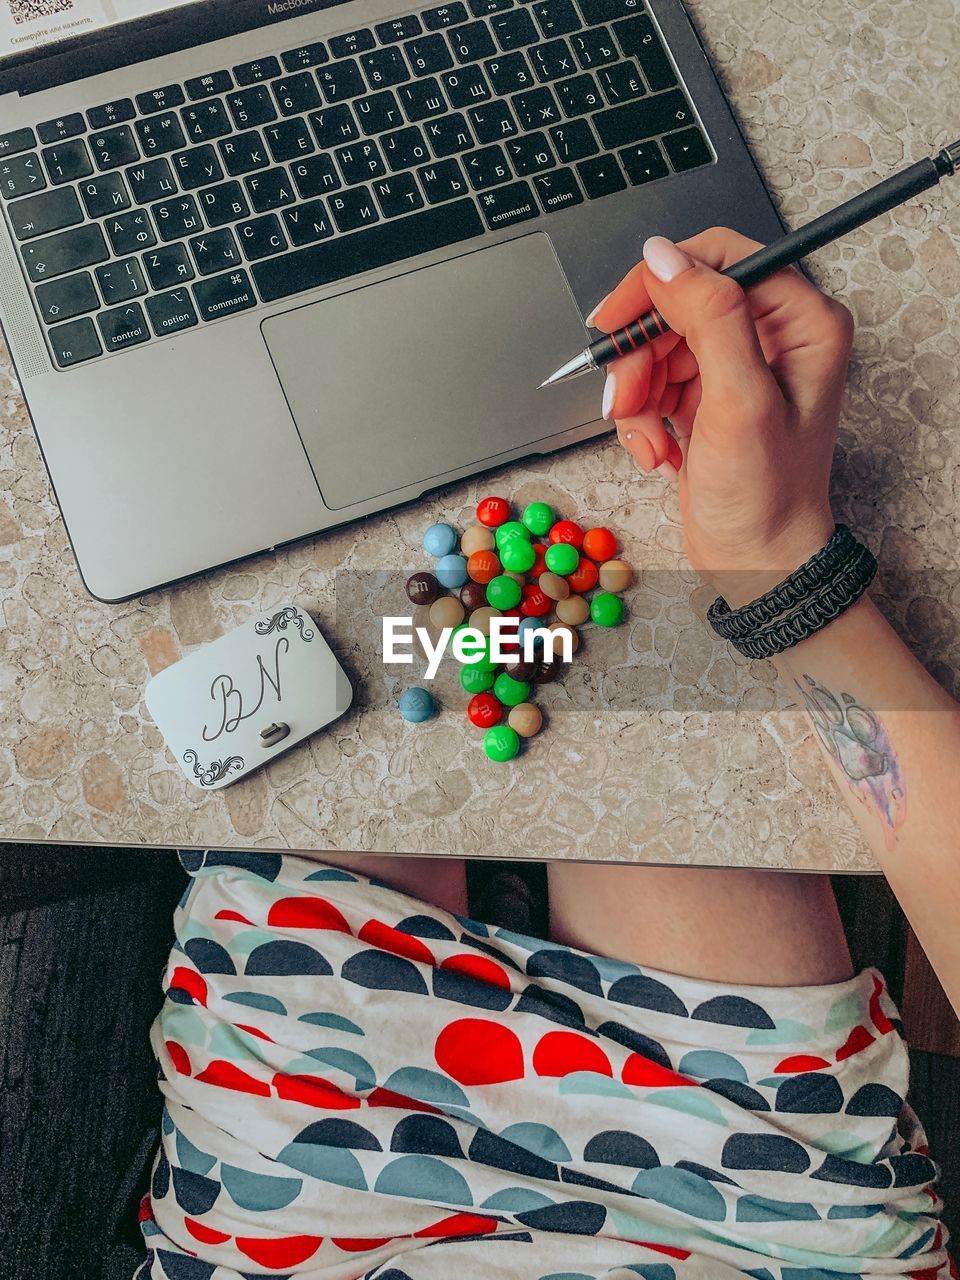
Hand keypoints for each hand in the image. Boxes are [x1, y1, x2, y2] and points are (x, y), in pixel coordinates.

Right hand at [590, 228, 853, 605]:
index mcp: (801, 321)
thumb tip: (666, 258)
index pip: (719, 259)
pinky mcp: (707, 395)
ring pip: (656, 343)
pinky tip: (655, 449)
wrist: (756, 561)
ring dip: (636, 392)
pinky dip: (641, 415)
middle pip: (677, 303)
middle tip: (626, 396)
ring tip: (646, 437)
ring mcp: (736, 366)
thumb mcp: (739, 402)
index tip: (621, 317)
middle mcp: (772, 335)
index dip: (661, 283)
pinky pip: (653, 379)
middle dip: (641, 353)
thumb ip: (710, 318)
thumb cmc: (767, 497)